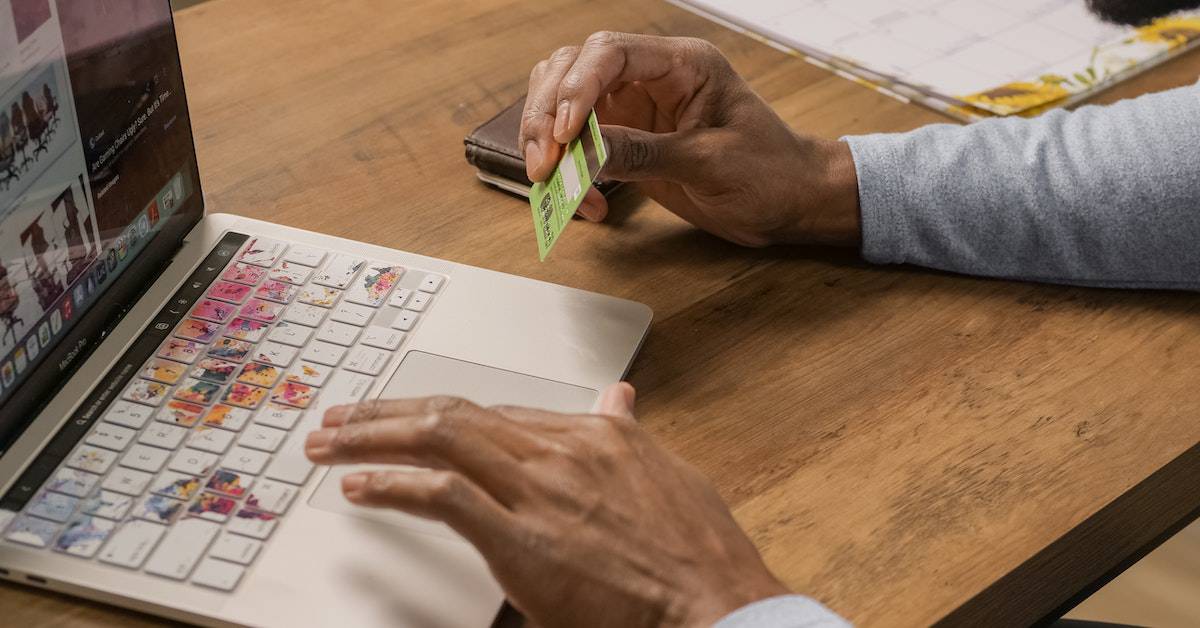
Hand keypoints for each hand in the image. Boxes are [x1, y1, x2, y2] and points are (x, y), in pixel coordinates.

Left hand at [305, 383, 789, 627]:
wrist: (717, 605)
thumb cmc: (699, 556)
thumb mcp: (668, 475)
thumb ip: (629, 434)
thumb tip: (619, 398)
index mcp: (595, 435)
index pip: (497, 414)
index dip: (442, 414)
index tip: (408, 418)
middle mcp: (562, 450)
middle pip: (456, 414)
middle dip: (389, 412)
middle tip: (341, 418)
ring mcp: (540, 491)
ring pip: (440, 439)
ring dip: (374, 436)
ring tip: (331, 443)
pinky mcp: (523, 539)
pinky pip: (443, 497)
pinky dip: (394, 486)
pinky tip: (361, 487)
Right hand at [519, 32, 859, 246]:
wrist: (790, 203)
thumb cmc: (769, 172)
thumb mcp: (708, 163)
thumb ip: (644, 153)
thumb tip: (584, 150)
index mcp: (683, 64)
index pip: (610, 53)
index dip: (577, 89)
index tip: (564, 134)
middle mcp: (652, 77)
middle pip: (572, 70)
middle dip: (547, 115)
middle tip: (545, 165)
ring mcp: (635, 107)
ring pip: (563, 101)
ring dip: (547, 141)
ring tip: (553, 182)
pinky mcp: (626, 140)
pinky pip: (578, 145)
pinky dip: (568, 172)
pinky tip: (585, 202)